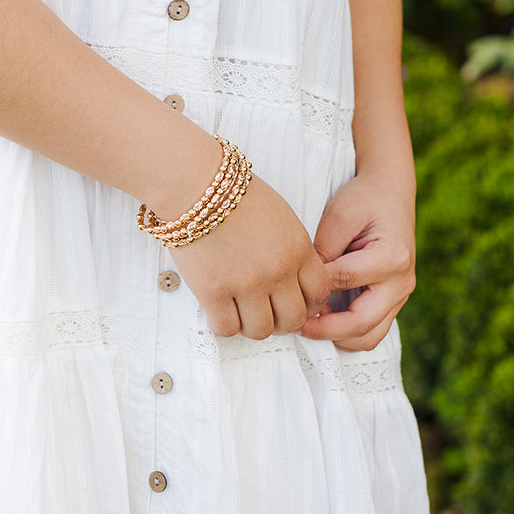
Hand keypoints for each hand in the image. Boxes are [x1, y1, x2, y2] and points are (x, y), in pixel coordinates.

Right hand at [170, 173, 332, 340]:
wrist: (194, 182)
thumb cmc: (232, 194)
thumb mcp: (281, 217)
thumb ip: (293, 250)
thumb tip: (293, 283)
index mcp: (298, 248)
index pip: (319, 294)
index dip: (309, 305)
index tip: (294, 304)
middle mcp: (278, 270)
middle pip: (293, 319)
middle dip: (282, 322)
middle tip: (267, 313)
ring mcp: (246, 282)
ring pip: (261, 330)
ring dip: (251, 325)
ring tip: (240, 311)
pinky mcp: (213, 290)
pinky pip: (226, 328)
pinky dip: (224, 324)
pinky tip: (219, 309)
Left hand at [298, 171, 416, 350]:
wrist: (391, 194)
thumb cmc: (364, 200)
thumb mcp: (339, 215)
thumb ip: (323, 250)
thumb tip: (302, 283)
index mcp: (391, 258)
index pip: (344, 281)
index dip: (313, 287)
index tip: (286, 289)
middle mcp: (401, 283)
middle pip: (362, 325)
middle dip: (324, 330)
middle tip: (293, 324)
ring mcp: (400, 296)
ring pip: (369, 337)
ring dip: (337, 336)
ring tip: (307, 322)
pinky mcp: (392, 302)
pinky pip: (371, 330)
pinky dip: (346, 331)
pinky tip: (321, 318)